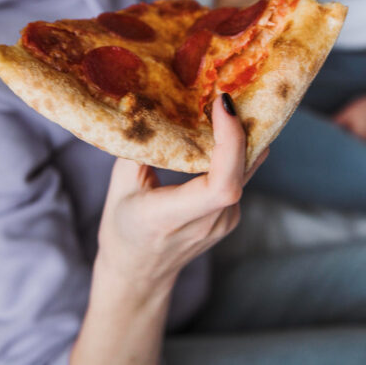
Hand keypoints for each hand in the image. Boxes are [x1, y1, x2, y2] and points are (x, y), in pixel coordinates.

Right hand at [96, 94, 268, 293]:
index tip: (221, 104)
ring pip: (246, 171)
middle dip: (241, 126)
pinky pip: (241, 176)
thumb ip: (138, 149)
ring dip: (241, 135)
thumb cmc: (122, 230)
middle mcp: (207, 223)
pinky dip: (235, 151)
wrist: (139, 276)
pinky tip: (222, 130)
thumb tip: (149, 103)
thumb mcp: (119, 187)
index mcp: (171, 218)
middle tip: (226, 89)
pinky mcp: (231, 216)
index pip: (222, 184)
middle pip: (241, 170)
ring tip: (227, 102)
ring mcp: (225, 223)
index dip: (232, 141)